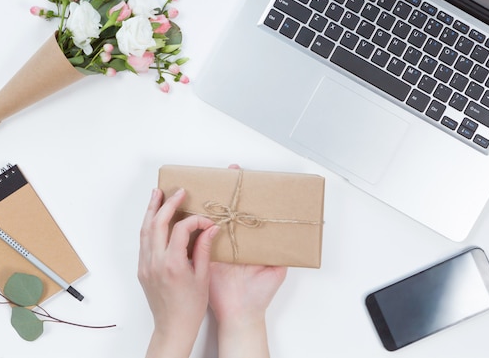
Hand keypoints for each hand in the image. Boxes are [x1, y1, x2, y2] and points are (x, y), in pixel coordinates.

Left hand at [138, 187, 219, 357]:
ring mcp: (145, 265)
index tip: (207, 223)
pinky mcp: (142, 269)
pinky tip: (154, 218)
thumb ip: (204, 249)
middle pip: (157, 223)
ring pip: (145, 230)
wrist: (173, 327)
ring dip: (151, 210)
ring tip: (157, 194)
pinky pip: (143, 241)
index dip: (195, 221)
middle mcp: (155, 262)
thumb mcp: (203, 276)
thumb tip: (210, 228)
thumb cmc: (191, 307)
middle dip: (167, 204)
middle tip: (178, 192)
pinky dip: (148, 225)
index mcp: (173, 264)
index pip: (181, 229)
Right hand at [209, 164, 287, 357]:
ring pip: (211, 220)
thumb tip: (296, 236)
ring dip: (208, 204)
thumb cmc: (259, 296)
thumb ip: (282, 254)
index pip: (245, 213)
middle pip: (227, 212)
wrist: (241, 315)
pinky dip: (194, 224)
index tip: (242, 176)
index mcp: (248, 241)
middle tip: (224, 174)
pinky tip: (192, 210)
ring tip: (206, 186)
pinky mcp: (204, 255)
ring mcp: (217, 247)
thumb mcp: (276, 271)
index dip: (244, 196)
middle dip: (224, 193)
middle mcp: (232, 241)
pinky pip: (197, 237)